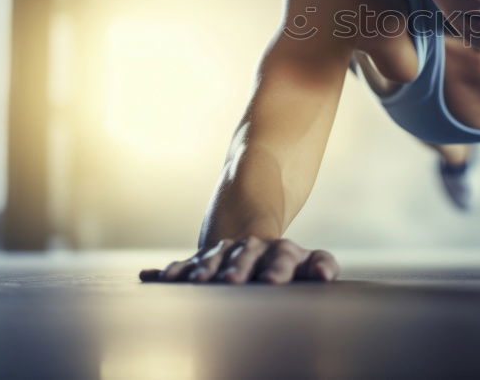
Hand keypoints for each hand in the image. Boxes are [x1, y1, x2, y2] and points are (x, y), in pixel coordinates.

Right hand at [138, 236, 339, 284]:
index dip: (279, 268)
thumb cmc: (287, 253)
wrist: (253, 197)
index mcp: (277, 249)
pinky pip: (185, 264)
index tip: (274, 280)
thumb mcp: (306, 257)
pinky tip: (152, 277)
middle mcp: (250, 248)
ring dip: (205, 269)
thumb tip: (327, 276)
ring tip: (198, 281)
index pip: (282, 257)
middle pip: (246, 256)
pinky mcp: (203, 257)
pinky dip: (171, 272)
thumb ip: (321, 265)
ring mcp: (225, 251)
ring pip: (214, 258)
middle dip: (239, 269)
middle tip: (233, 281)